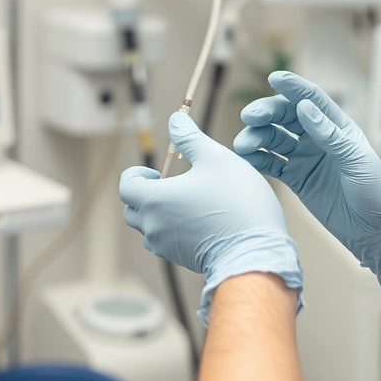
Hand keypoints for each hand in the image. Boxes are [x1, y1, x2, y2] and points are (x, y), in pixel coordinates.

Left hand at [120, 112, 302, 324]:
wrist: (255, 252)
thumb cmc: (237, 202)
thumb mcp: (216, 158)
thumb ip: (191, 138)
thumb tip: (175, 120)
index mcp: (154, 199)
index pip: (125, 185)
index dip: (138, 173)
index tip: (160, 172)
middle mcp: (153, 226)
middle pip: (133, 208)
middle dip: (147, 194)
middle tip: (175, 186)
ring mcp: (166, 247)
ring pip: (149, 228)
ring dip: (161, 213)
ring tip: (191, 203)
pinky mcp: (181, 260)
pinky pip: (167, 242)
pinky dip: (175, 229)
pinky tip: (203, 221)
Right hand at [233, 72, 380, 321]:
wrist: (377, 232)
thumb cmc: (377, 194)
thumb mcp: (357, 161)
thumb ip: (329, 135)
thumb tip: (304, 107)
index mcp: (338, 127)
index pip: (312, 99)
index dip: (293, 87)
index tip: (274, 78)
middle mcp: (319, 138)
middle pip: (286, 116)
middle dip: (266, 113)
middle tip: (250, 117)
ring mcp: (306, 158)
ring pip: (274, 138)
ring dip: (257, 136)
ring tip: (244, 144)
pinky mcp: (297, 179)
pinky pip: (272, 163)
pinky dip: (257, 158)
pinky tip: (246, 158)